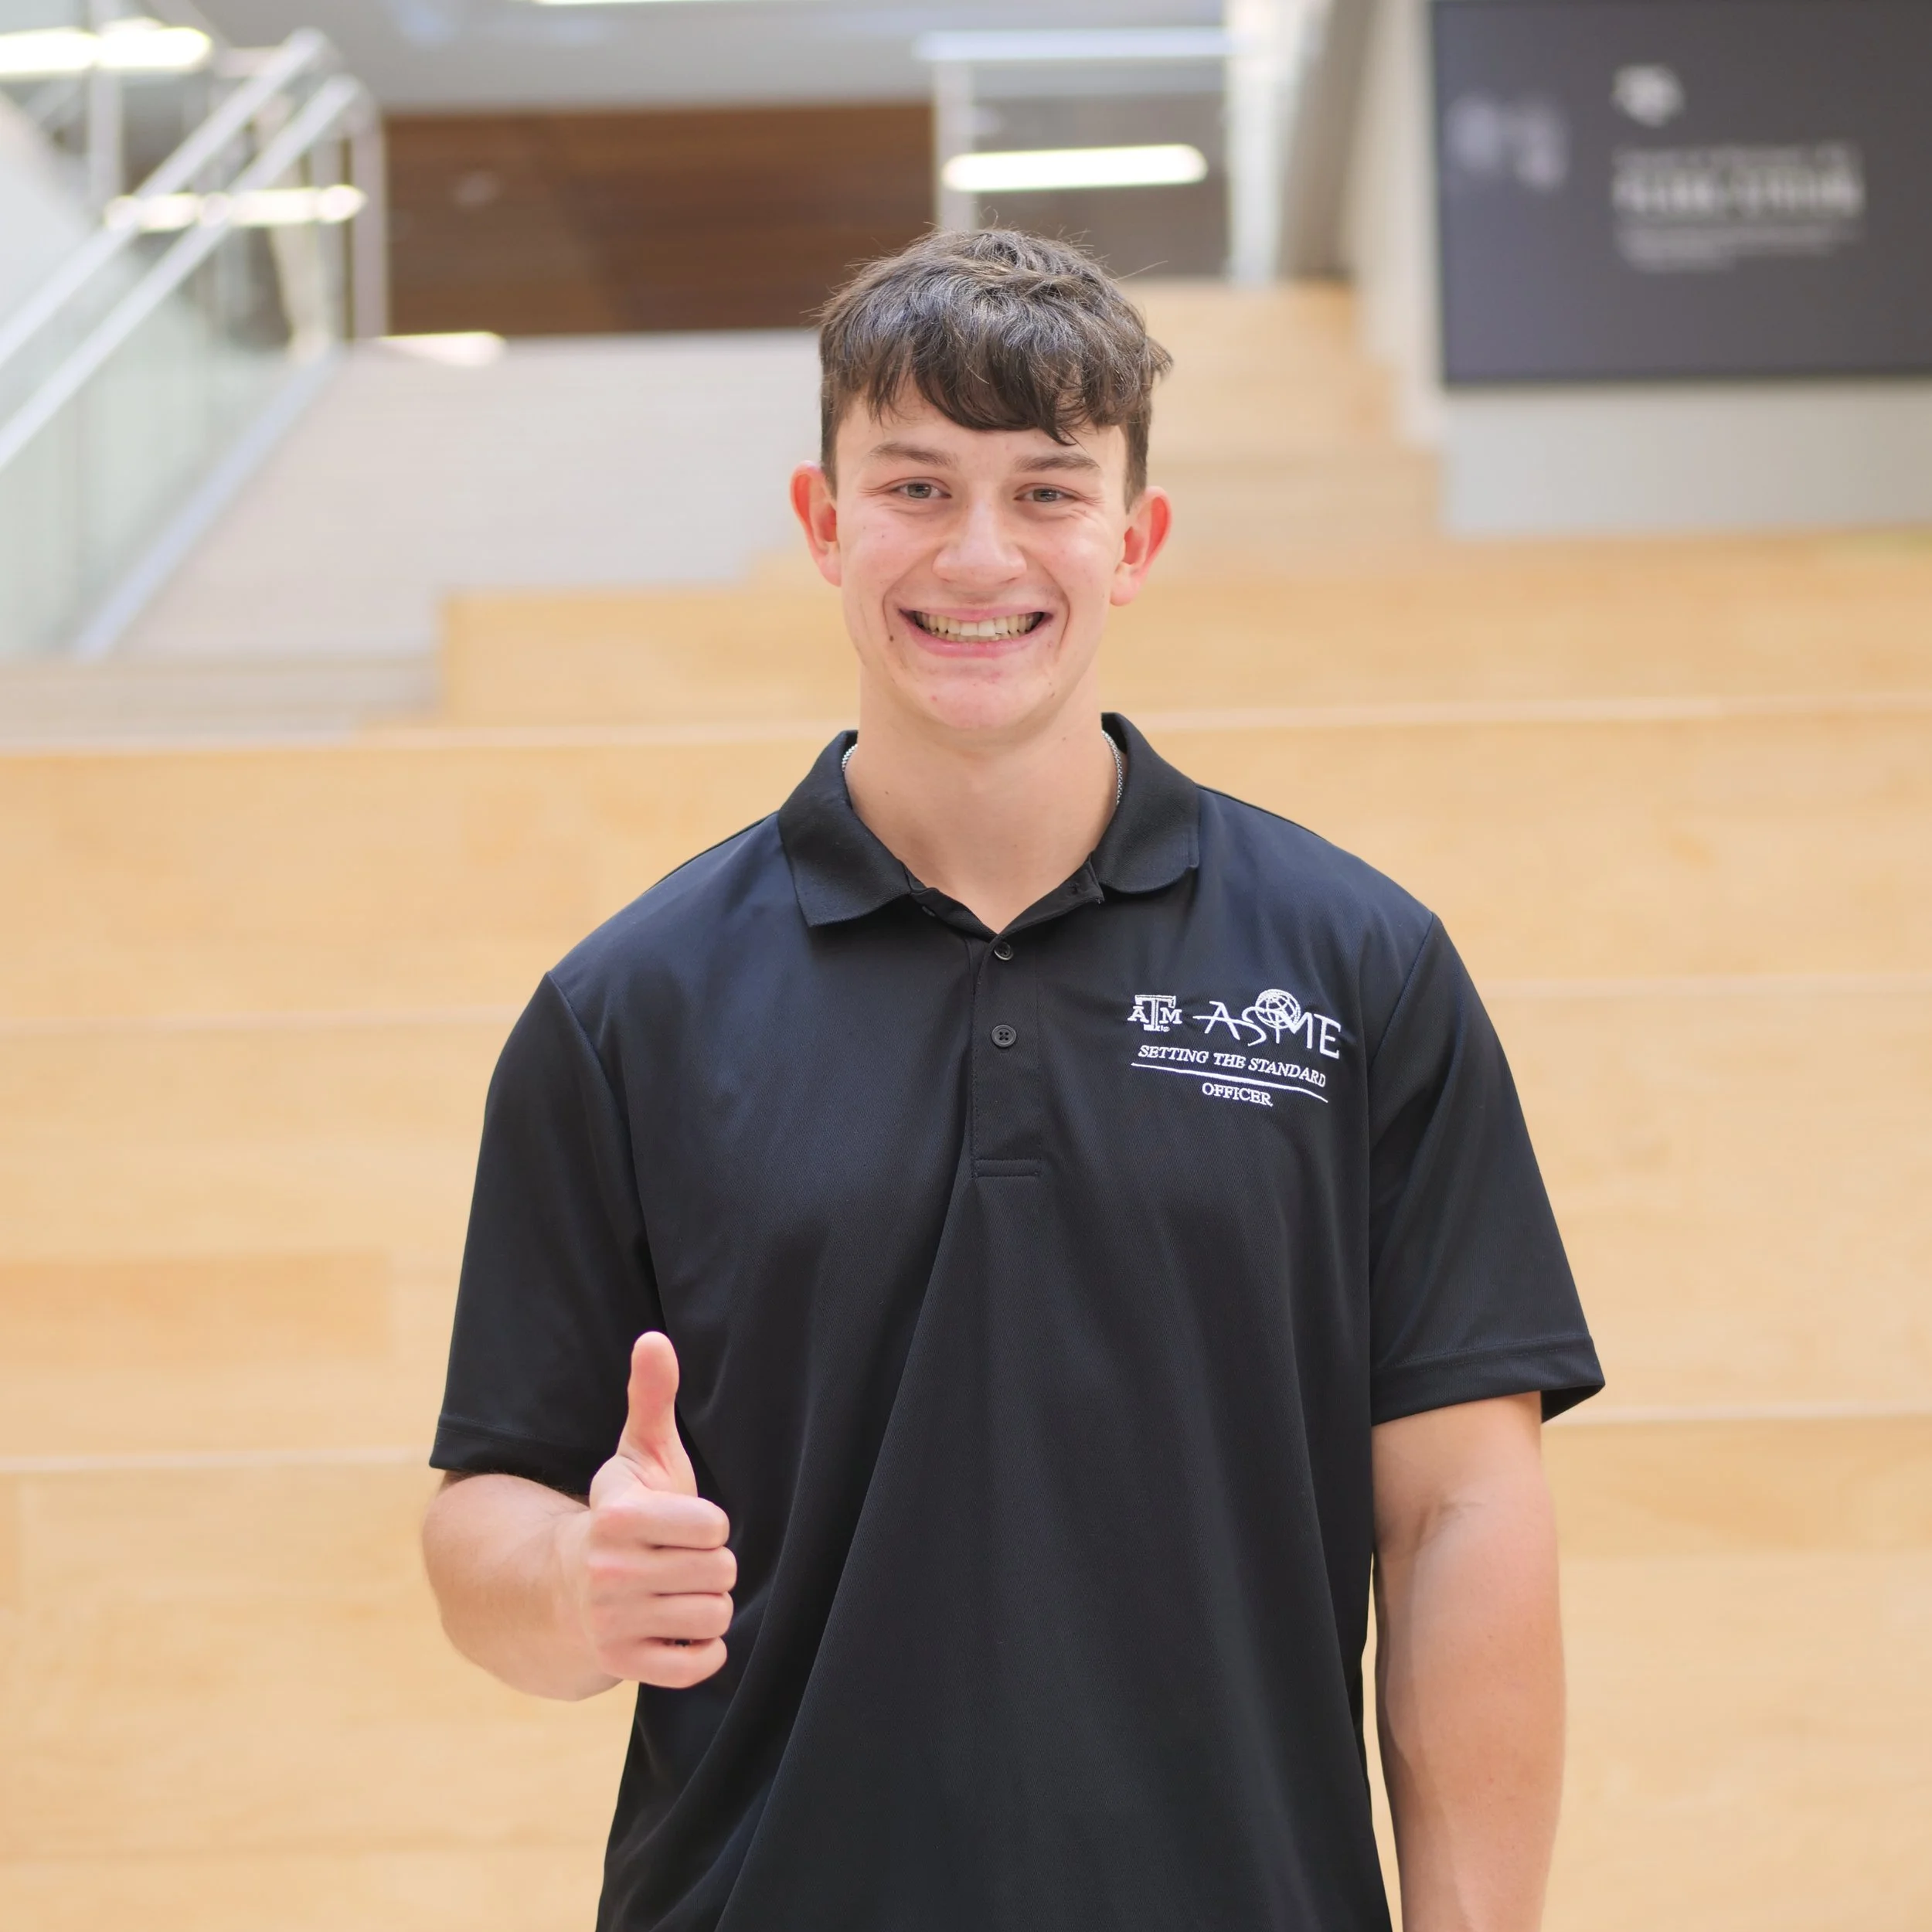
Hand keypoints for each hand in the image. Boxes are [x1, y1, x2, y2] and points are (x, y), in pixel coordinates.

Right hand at [566, 1331, 733, 1687]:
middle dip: (713, 1567)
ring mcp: (613, 1624)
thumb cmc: (621, 1514)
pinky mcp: (622, 1665)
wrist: (560, 1588)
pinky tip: (683, 1630)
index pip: (714, 1526)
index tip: (687, 1525)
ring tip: (681, 1593)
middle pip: (721, 1574)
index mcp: (618, 1519)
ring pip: (714, 1619)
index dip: (709, 1525)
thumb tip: (655, 1337)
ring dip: (709, 1608)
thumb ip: (651, 1397)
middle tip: (685, 1562)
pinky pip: (696, 1667)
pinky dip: (702, 1652)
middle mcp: (610, 1574)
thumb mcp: (636, 1455)